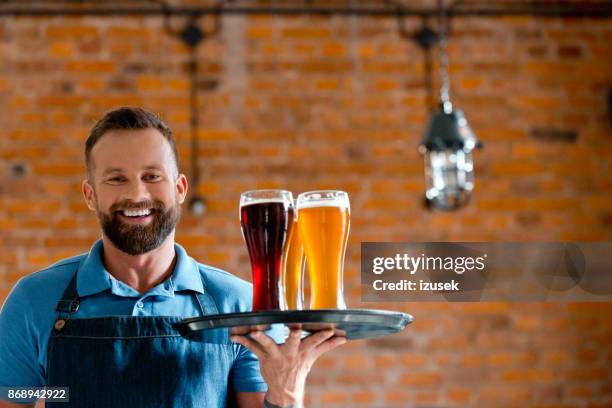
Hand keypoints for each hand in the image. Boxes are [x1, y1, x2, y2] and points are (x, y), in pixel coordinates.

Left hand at [230, 327, 345, 406]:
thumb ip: (327, 345)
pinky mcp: (263, 357)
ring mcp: (276, 355)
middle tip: (294, 328)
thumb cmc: (299, 367)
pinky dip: (242, 341)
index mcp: (303, 350)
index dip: (323, 335)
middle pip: (293, 342)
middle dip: (293, 335)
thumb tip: (343, 338)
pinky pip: (251, 348)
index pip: (315, 341)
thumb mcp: (313, 356)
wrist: (285, 390)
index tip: (330, 328)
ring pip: (268, 345)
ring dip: (261, 338)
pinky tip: (233, 336)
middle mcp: (290, 352)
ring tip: (254, 331)